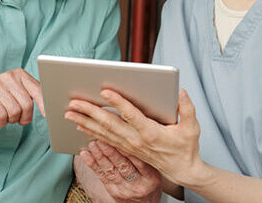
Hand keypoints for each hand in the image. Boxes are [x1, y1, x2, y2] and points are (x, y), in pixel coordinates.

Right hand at [0, 68, 44, 127]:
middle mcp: (9, 76)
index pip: (37, 90)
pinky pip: (1, 115)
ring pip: (14, 111)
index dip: (43, 104)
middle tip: (19, 120)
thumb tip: (48, 106)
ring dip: (12, 120)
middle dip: (25, 117)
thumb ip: (32, 95)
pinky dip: (1, 122)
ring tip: (7, 117)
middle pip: (27, 104)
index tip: (47, 115)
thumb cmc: (1, 98)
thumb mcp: (17, 92)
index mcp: (20, 74)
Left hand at [66, 89, 205, 187]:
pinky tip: (80, 126)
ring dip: (85, 122)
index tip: (105, 91)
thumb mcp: (192, 127)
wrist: (182, 170)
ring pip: (103, 132)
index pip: (131, 115)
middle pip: (109, 124)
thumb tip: (180, 91)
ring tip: (69, 112)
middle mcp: (136, 140)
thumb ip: (187, 108)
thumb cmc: (186, 147)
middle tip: (74, 102)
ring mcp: (129, 145)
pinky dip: (92, 132)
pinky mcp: (127, 148)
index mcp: (151, 132)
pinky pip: (105, 140)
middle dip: (90, 112)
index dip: (117, 102)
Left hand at [80, 140, 160, 202]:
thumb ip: (145, 154)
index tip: (119, 136)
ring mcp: (124, 189)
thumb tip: (131, 132)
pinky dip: (93, 164)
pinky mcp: (113, 191)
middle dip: (111, 151)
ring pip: (110, 171)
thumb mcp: (155, 169)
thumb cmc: (149, 180)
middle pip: (123, 166)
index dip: (128, 149)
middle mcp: (138, 184)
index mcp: (151, 177)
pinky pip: (102, 177)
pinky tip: (86, 155)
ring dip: (100, 156)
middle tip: (102, 138)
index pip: (140, 162)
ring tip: (92, 144)